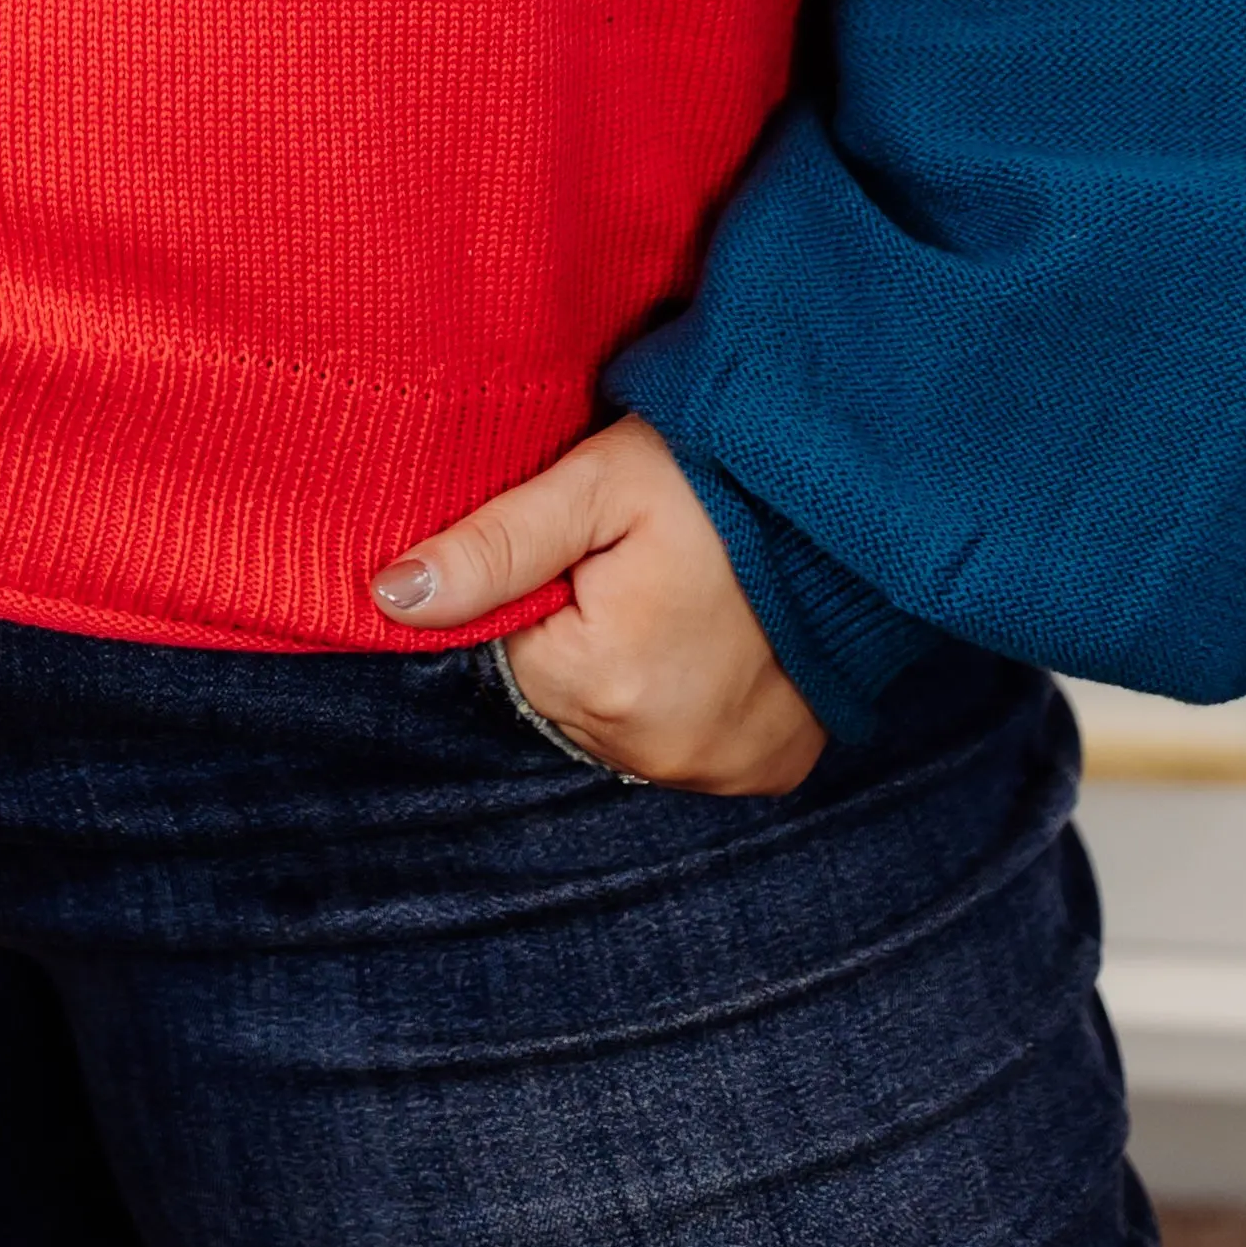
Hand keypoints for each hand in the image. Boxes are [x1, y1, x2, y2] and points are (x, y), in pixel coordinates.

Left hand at [374, 414, 826, 794]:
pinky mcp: (770, 770)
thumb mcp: (593, 486)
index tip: (597, 546)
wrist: (858, 496)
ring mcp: (722, 770)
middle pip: (569, 696)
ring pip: (627, 724)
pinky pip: (695, 746)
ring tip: (690, 597)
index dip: (546, 590)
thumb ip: (492, 547)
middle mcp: (661, 752)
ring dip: (640, 671)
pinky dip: (696, 700)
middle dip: (588, 634)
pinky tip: (724, 639)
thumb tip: (387, 596)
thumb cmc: (719, 476)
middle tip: (646, 564)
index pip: (517, 651)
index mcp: (602, 685)